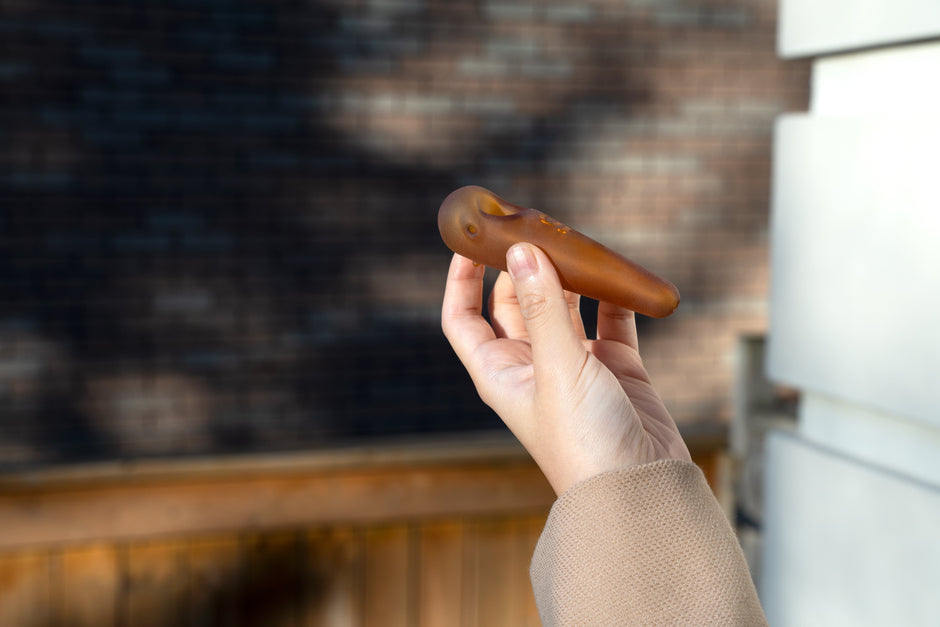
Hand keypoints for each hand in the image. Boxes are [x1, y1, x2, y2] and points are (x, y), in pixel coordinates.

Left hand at [442, 243, 690, 494]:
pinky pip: (611, 318)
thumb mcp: (557, 368)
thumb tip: (522, 250)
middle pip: (515, 302)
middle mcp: (532, 365)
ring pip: (564, 305)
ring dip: (569, 274)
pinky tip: (620, 274)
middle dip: (521, 264)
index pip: (463, 318)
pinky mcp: (616, 367)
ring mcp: (574, 365)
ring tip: (577, 239)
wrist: (641, 489)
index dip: (460, 279)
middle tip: (535, 224)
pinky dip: (615, 295)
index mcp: (499, 372)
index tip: (470, 238)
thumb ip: (542, 307)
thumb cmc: (584, 442)